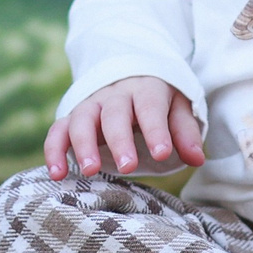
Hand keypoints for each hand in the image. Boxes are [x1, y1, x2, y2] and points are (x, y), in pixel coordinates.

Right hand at [45, 76, 205, 179]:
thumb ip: (185, 133)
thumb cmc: (159, 103)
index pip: (150, 107)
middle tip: (128, 167)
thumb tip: (197, 159)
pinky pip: (58, 130)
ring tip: (90, 171)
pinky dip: (54, 150)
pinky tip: (57, 173)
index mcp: (146, 89)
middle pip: (115, 113)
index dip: (156, 129)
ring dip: (83, 144)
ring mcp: (91, 105)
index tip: (162, 154)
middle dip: (120, 140)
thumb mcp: (178, 109)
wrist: (130, 78)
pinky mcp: (72, 118)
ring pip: (82, 119)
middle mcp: (115, 95)